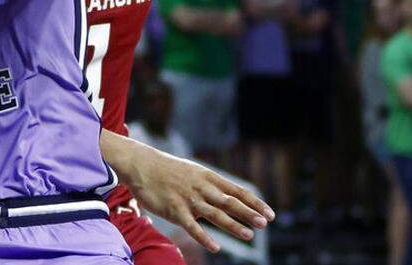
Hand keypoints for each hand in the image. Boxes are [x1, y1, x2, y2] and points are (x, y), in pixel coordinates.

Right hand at [127, 146, 272, 252]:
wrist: (142, 165)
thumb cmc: (169, 170)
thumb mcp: (194, 172)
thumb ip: (210, 186)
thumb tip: (228, 198)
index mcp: (208, 178)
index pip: (237, 191)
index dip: (254, 202)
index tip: (270, 213)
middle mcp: (201, 188)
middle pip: (229, 202)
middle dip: (248, 213)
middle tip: (265, 223)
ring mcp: (188, 199)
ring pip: (214, 214)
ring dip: (232, 225)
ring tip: (249, 236)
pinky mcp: (174, 210)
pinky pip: (191, 226)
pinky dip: (204, 237)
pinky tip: (215, 247)